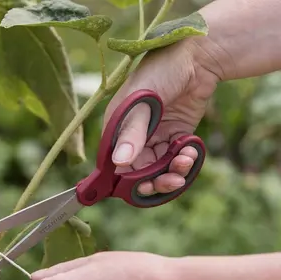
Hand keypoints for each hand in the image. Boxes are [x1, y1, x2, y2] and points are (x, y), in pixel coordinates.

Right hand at [107, 38, 222, 194]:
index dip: (127, 179)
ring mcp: (155, 137)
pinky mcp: (174, 135)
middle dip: (156, 180)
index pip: (116, 163)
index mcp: (118, 128)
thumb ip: (132, 133)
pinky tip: (192, 150)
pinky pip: (176, 158)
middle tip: (173, 181)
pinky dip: (184, 160)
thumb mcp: (142, 102)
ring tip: (186, 161)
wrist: (198, 56)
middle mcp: (134, 136)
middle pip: (139, 171)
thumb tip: (119, 163)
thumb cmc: (161, 71)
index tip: (144, 187)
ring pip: (159, 168)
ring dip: (173, 171)